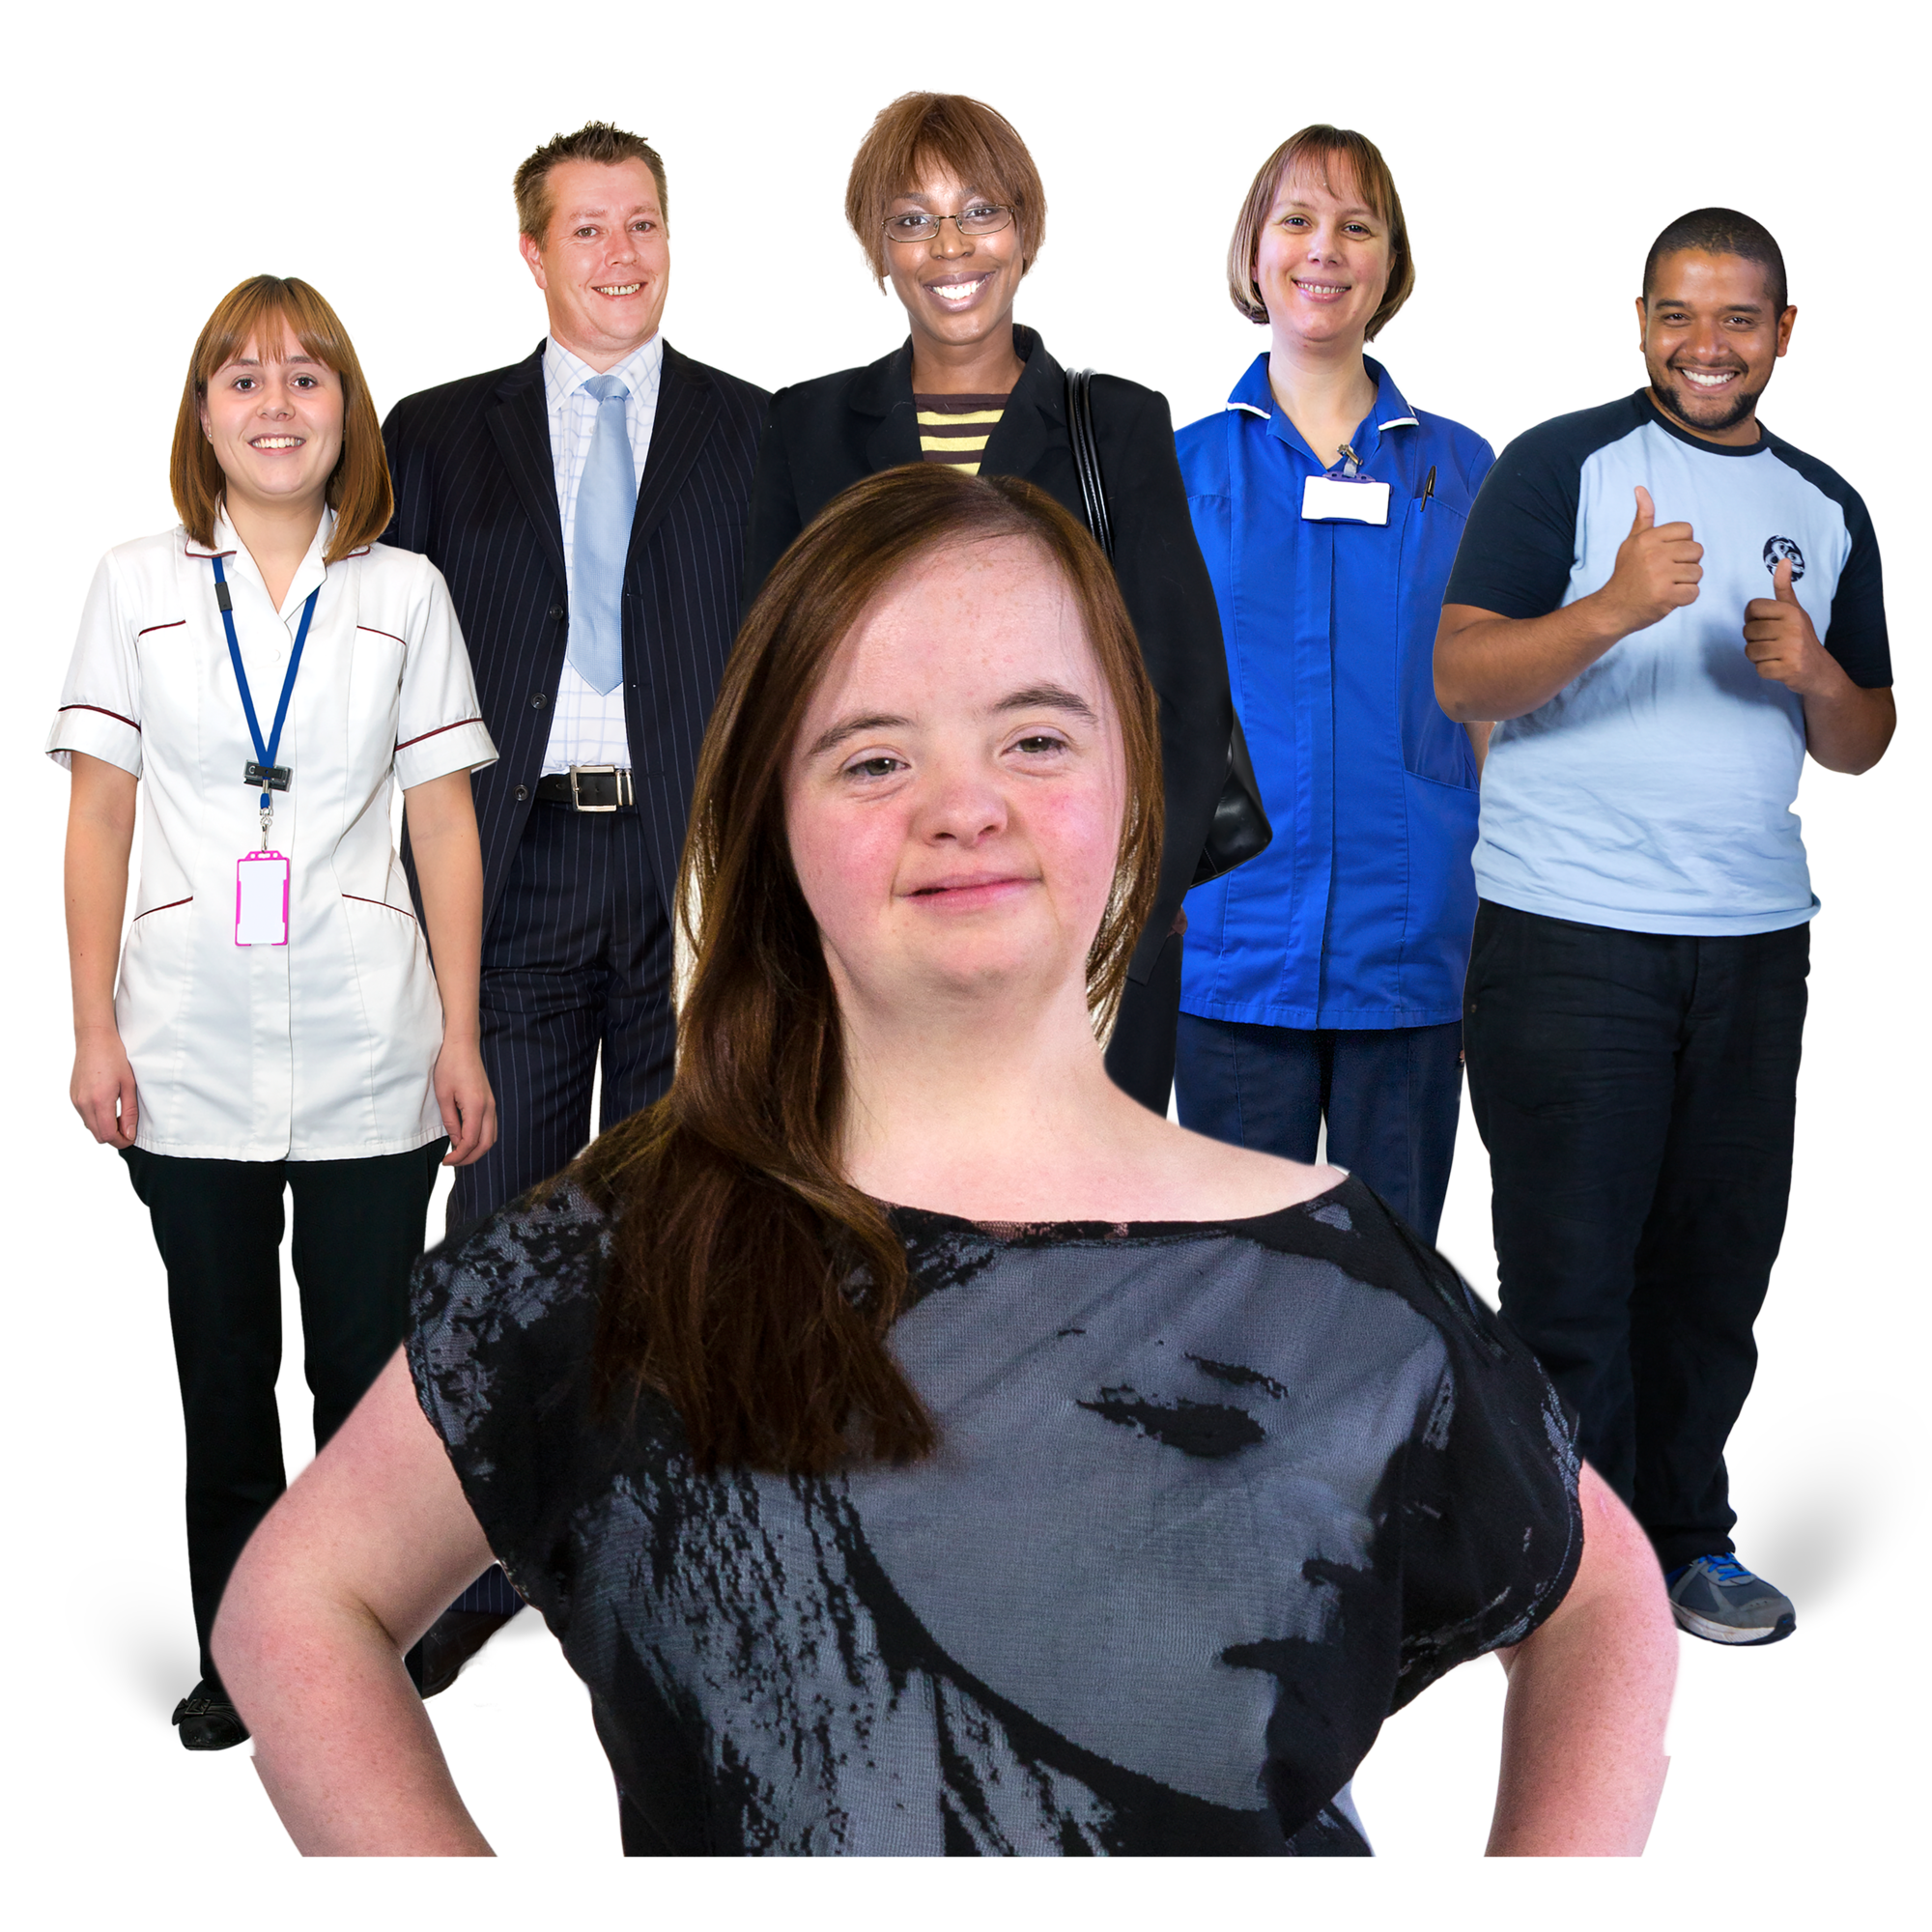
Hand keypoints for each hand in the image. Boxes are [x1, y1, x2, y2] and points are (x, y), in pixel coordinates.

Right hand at [70, 1027, 138, 1147]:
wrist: (93, 1039)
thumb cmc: (115, 1058)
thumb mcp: (129, 1085)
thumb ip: (129, 1112)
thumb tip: (129, 1134)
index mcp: (99, 1101)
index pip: (107, 1136)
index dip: (121, 1141)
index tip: (131, 1137)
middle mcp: (83, 1104)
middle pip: (97, 1136)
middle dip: (113, 1137)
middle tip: (127, 1128)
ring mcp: (75, 1100)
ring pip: (89, 1127)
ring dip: (104, 1127)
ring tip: (118, 1114)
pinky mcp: (72, 1096)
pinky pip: (83, 1116)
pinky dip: (95, 1118)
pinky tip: (106, 1106)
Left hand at [433, 1038, 496, 1166]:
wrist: (463, 1045)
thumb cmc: (449, 1066)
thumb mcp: (443, 1095)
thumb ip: (450, 1120)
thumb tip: (455, 1140)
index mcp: (476, 1107)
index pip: (471, 1141)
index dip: (459, 1156)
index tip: (445, 1161)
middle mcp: (488, 1108)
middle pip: (486, 1143)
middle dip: (470, 1158)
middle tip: (453, 1162)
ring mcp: (492, 1104)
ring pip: (491, 1136)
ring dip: (477, 1149)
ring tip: (459, 1154)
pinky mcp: (490, 1101)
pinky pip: (490, 1127)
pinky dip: (481, 1139)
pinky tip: (467, 1139)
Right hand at [1600, 486, 1701, 632]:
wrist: (1612, 609)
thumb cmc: (1626, 575)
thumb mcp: (1631, 543)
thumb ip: (1643, 517)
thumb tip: (1640, 488)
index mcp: (1647, 539)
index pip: (1687, 530)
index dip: (1681, 544)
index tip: (1666, 556)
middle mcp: (1653, 555)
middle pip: (1697, 550)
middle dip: (1687, 563)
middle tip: (1668, 574)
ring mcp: (1660, 577)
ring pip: (1697, 572)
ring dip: (1687, 582)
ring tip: (1667, 586)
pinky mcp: (1666, 597)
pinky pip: (1694, 592)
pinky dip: (1685, 598)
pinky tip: (1669, 598)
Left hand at [1743, 557, 1842, 698]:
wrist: (1818, 669)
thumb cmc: (1800, 636)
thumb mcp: (1794, 610)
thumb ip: (1783, 588)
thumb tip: (1784, 560)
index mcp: (1791, 611)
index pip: (1752, 608)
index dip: (1752, 617)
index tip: (1764, 623)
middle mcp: (1793, 628)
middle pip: (1748, 631)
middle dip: (1754, 639)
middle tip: (1771, 642)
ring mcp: (1791, 650)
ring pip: (1750, 651)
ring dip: (1757, 656)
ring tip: (1773, 654)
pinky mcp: (1787, 669)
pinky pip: (1758, 669)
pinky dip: (1764, 670)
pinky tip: (1777, 666)